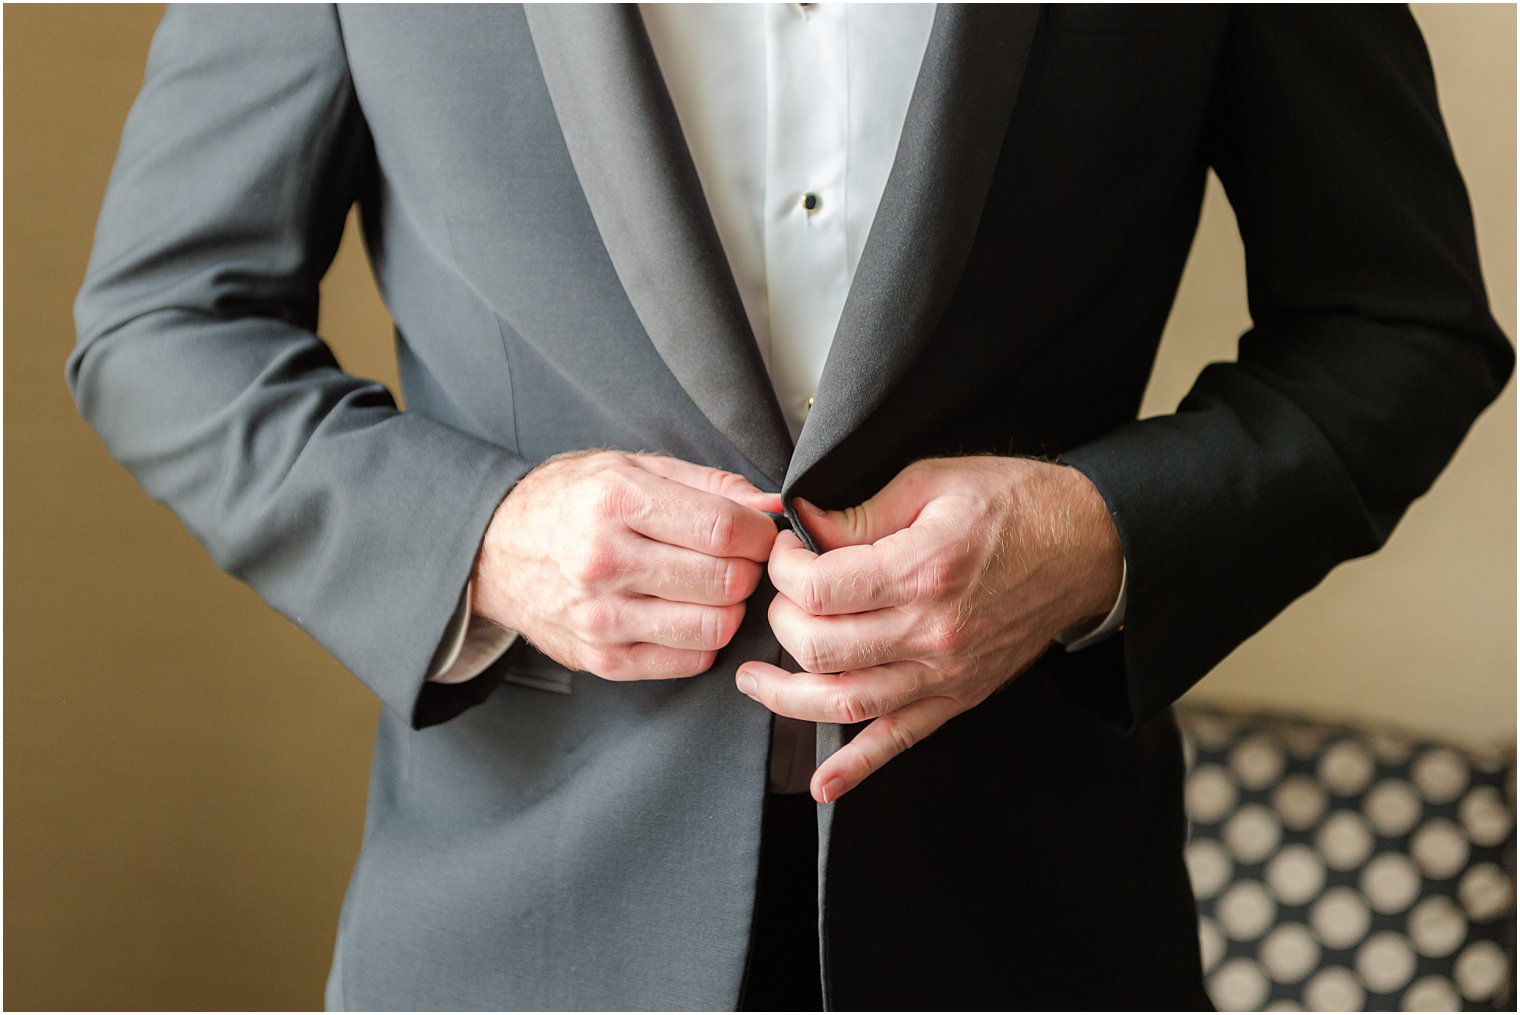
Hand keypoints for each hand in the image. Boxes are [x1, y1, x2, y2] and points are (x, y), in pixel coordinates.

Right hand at [471, 450, 781, 679]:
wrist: (494, 551)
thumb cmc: (569, 502)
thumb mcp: (632, 466)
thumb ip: (709, 484)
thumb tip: (771, 507)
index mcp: (616, 502)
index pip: (724, 530)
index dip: (760, 535)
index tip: (759, 533)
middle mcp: (605, 561)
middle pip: (726, 582)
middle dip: (749, 570)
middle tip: (737, 559)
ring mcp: (601, 617)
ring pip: (715, 627)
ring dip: (730, 608)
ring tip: (711, 587)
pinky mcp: (602, 659)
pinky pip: (689, 660)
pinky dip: (703, 639)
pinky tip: (685, 613)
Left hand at [736, 456, 1121, 802]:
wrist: (1089, 547)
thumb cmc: (1014, 504)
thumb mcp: (934, 479)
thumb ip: (862, 510)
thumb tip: (802, 529)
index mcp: (923, 569)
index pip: (818, 589)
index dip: (784, 570)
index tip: (785, 554)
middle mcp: (932, 631)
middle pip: (820, 648)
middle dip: (780, 621)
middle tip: (780, 597)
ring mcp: (945, 672)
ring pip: (845, 703)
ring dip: (787, 696)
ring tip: (754, 680)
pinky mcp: (958, 697)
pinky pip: (899, 741)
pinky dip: (857, 769)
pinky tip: (822, 784)